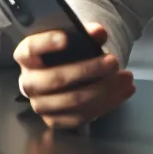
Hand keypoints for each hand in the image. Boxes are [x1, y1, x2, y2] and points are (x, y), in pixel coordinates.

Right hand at [13, 23, 135, 129]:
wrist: (66, 78)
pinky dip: (106, 105)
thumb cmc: (67, 57)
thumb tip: (98, 32)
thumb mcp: (74, 41)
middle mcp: (28, 82)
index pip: (31, 49)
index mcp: (26, 57)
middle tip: (113, 62)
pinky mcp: (54, 121)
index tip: (66, 39)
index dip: (47, 43)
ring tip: (126, 78)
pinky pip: (81, 116)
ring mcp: (40, 104)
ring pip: (72, 100)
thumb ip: (86, 34)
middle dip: (88, 70)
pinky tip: (122, 92)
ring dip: (104, 90)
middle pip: (56, 78)